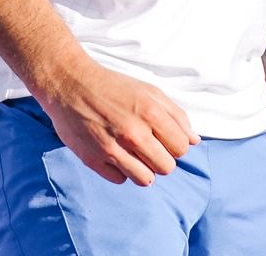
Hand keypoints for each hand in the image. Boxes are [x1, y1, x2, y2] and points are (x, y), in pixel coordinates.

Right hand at [39, 61, 198, 185]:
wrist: (70, 85)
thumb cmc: (114, 87)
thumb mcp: (150, 92)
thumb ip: (176, 116)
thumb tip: (194, 141)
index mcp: (151, 113)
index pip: (181, 149)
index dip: (176, 146)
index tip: (165, 139)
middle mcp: (133, 133)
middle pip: (166, 168)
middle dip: (162, 159)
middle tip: (150, 147)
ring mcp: (112, 149)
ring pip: (145, 180)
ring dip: (144, 169)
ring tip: (135, 154)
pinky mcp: (93, 160)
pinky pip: (120, 180)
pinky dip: (121, 171)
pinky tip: (115, 154)